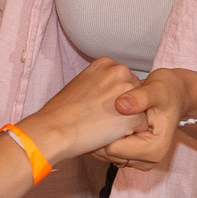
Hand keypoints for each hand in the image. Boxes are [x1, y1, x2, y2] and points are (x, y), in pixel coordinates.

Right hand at [16, 58, 144, 164]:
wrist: (55, 128)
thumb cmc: (60, 112)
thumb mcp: (80, 84)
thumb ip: (100, 84)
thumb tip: (110, 94)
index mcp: (107, 63)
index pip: (123, 81)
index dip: (113, 98)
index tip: (97, 106)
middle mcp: (121, 72)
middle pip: (136, 94)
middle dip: (124, 107)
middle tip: (100, 118)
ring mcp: (130, 93)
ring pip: (140, 110)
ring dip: (126, 120)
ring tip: (103, 126)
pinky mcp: (135, 115)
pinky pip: (141, 128)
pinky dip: (127, 134)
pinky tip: (108, 134)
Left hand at [96, 67, 196, 173]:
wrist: (175, 95)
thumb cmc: (167, 91)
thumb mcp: (157, 89)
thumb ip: (140, 97)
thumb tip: (121, 104)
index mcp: (155, 148)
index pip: (113, 149)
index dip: (103, 130)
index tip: (99, 110)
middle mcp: (148, 160)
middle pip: (108, 155)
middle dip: (100, 135)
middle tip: (97, 110)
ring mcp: (140, 160)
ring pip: (106, 155)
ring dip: (101, 136)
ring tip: (102, 114)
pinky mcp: (132, 157)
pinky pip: (109, 151)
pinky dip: (105, 137)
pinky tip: (106, 120)